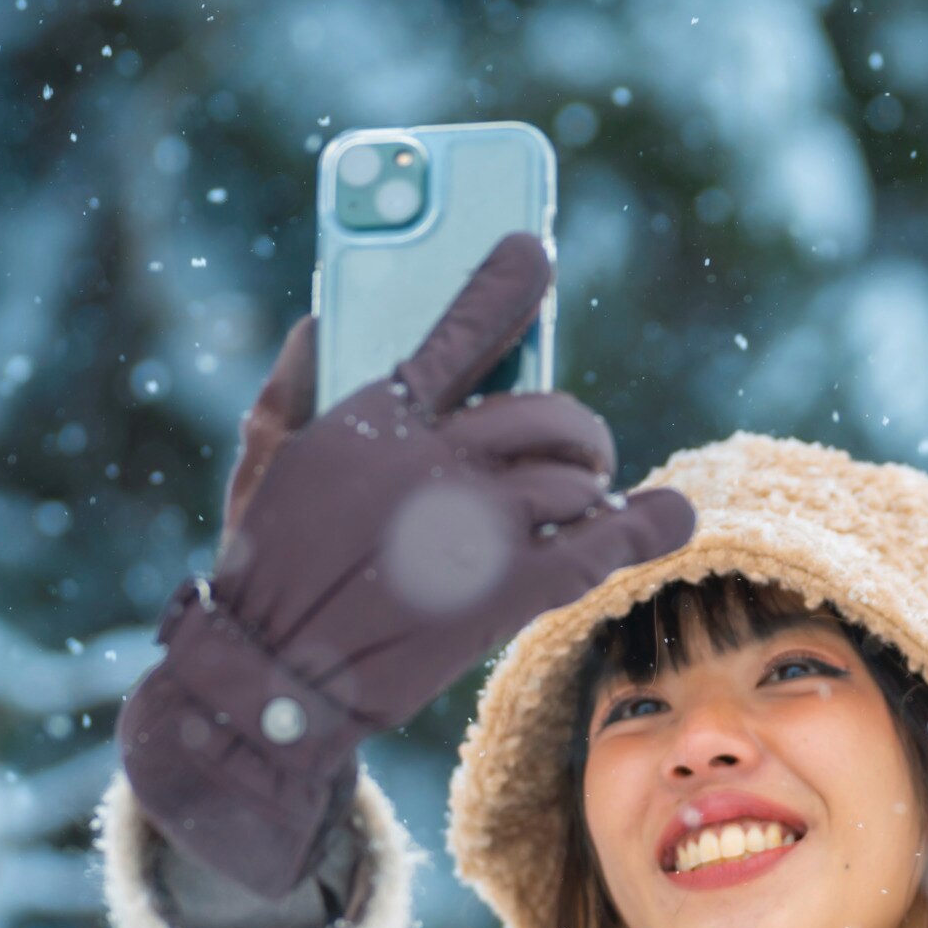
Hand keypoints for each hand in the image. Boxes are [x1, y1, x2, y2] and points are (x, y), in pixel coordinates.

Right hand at [119, 234, 693, 896]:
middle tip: (578, 452)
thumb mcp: (261, 466)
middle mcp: (436, 463)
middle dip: (572, 430)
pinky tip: (666, 519)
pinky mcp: (505, 591)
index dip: (501, 288)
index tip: (533, 252)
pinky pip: (599, 546)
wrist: (276, 675)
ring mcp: (477, 527)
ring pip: (575, 478)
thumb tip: (320, 321)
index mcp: (375, 422)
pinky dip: (640, 530)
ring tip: (589, 497)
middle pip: (543, 413)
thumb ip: (290, 388)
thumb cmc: (265, 573)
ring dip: (591, 484)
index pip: (456, 334)